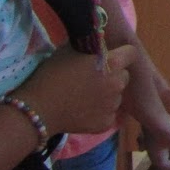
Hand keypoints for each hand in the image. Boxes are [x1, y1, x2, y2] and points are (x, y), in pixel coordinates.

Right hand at [17, 44, 133, 135]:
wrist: (37, 109)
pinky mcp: (106, 123)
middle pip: (124, 76)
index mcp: (112, 63)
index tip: (111, 56)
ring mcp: (113, 106)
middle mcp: (118, 84)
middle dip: (113, 75)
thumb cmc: (51, 75)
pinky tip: (83, 111)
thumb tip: (98, 45)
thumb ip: (89, 46)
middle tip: (94, 78)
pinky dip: (99, 112)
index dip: (122, 53)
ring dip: (107, 94)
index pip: (131, 53)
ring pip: (117, 96)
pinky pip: (109, 113)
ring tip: (85, 96)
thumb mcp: (69, 50)